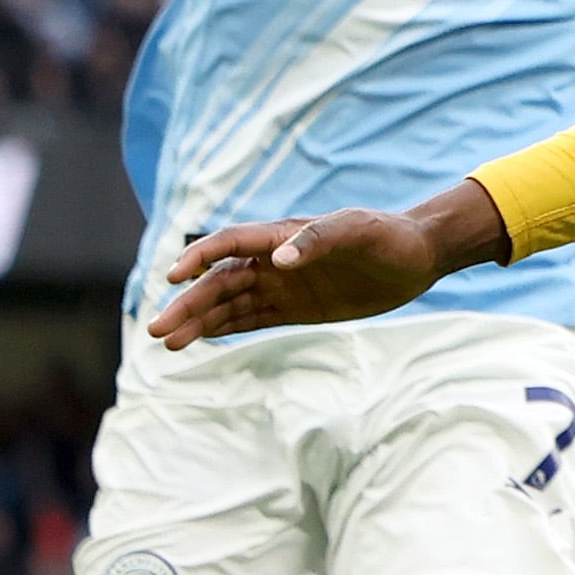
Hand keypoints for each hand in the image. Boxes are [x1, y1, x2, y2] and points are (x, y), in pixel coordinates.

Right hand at [147, 196, 481, 345]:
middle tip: (157, 331)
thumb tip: (280, 258)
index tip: (174, 277)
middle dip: (187, 305)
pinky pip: (251, 319)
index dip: (200, 258)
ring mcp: (282, 286)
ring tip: (168, 343)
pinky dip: (224, 329)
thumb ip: (318, 240)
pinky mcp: (295, 309)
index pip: (229, 244)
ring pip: (229, 305)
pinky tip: (197, 340)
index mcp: (280, 235)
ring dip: (198, 322)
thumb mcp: (357, 231)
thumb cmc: (386, 236)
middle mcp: (273, 260)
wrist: (416, 257)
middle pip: (219, 283)